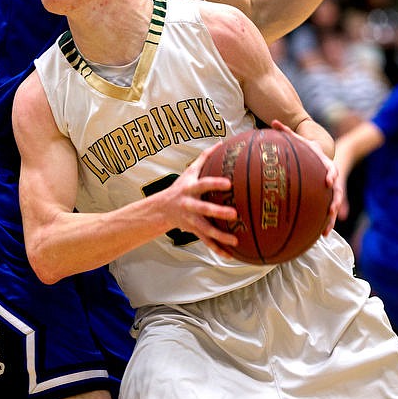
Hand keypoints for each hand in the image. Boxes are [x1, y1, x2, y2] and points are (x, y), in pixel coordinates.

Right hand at [164, 143, 238, 257]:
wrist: (162, 209)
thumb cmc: (181, 187)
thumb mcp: (189, 171)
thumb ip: (205, 158)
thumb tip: (220, 143)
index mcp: (190, 190)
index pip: (203, 185)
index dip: (215, 184)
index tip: (229, 183)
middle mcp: (190, 206)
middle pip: (204, 210)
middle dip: (218, 213)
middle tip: (235, 214)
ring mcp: (191, 221)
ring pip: (206, 230)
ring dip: (220, 237)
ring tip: (235, 241)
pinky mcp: (194, 232)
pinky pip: (207, 242)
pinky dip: (218, 249)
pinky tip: (231, 256)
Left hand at [271, 120, 340, 235]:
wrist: (322, 156)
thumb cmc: (306, 149)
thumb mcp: (299, 140)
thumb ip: (287, 132)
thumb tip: (273, 121)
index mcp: (325, 165)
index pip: (331, 170)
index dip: (331, 175)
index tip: (328, 182)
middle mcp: (331, 179)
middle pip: (337, 191)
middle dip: (335, 201)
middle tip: (331, 209)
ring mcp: (331, 191)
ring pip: (334, 206)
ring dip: (331, 218)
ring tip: (326, 230)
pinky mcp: (327, 199)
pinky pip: (328, 213)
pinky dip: (326, 223)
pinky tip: (320, 235)